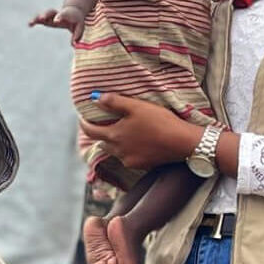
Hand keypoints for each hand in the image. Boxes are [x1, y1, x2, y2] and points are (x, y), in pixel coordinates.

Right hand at [30, 5, 86, 41]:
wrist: (73, 10)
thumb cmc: (76, 20)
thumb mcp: (80, 27)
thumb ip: (77, 35)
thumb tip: (74, 44)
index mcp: (66, 14)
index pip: (63, 15)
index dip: (59, 17)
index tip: (56, 20)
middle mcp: (57, 14)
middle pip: (51, 12)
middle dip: (46, 15)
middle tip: (42, 18)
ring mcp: (51, 16)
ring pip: (43, 14)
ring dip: (37, 18)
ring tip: (31, 22)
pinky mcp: (46, 19)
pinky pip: (39, 19)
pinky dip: (34, 21)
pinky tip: (29, 24)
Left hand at [79, 92, 201, 173]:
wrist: (181, 142)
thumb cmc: (159, 121)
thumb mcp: (136, 106)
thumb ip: (114, 102)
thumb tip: (96, 98)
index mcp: (114, 136)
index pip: (90, 131)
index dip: (84, 124)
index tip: (82, 118)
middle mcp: (118, 151)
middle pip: (102, 143)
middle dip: (100, 134)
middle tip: (102, 124)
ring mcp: (129, 160)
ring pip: (115, 151)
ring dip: (114, 142)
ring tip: (121, 132)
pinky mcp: (141, 165)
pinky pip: (128, 157)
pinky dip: (128, 149)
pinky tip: (137, 142)